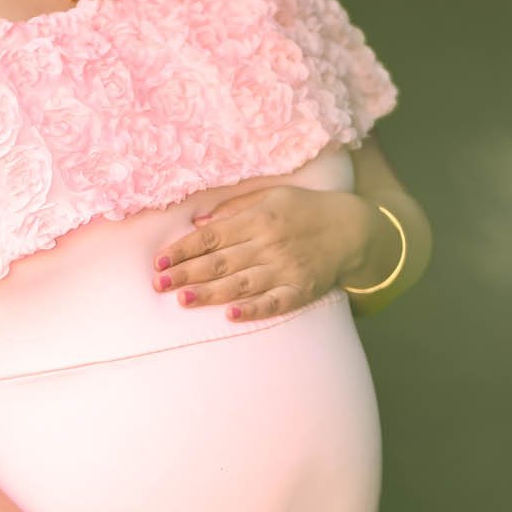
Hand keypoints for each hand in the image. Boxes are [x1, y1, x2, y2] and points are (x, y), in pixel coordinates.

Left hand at [152, 184, 376, 319]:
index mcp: (259, 219)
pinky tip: (231, 315)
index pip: (213, 236)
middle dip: (187, 273)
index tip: (160, 261)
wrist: (352, 228)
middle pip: (221, 261)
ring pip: (242, 283)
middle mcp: (269, 244)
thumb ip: (234, 209)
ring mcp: (285, 269)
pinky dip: (253, 310)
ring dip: (211, 292)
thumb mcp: (271, 197)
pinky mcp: (301, 290)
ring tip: (183, 299)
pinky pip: (274, 302)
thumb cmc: (304, 211)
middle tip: (158, 284)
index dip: (184, 249)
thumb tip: (198, 223)